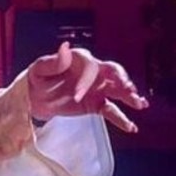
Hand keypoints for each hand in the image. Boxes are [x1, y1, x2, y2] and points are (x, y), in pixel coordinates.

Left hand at [27, 42, 147, 132]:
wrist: (35, 98)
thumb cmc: (38, 79)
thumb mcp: (39, 70)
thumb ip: (52, 62)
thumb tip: (65, 47)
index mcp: (80, 59)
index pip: (91, 67)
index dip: (86, 82)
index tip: (76, 96)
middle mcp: (93, 72)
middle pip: (113, 72)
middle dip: (122, 80)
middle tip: (128, 89)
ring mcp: (97, 89)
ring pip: (118, 91)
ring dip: (130, 97)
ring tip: (140, 104)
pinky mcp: (96, 104)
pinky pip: (112, 111)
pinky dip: (122, 119)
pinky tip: (131, 127)